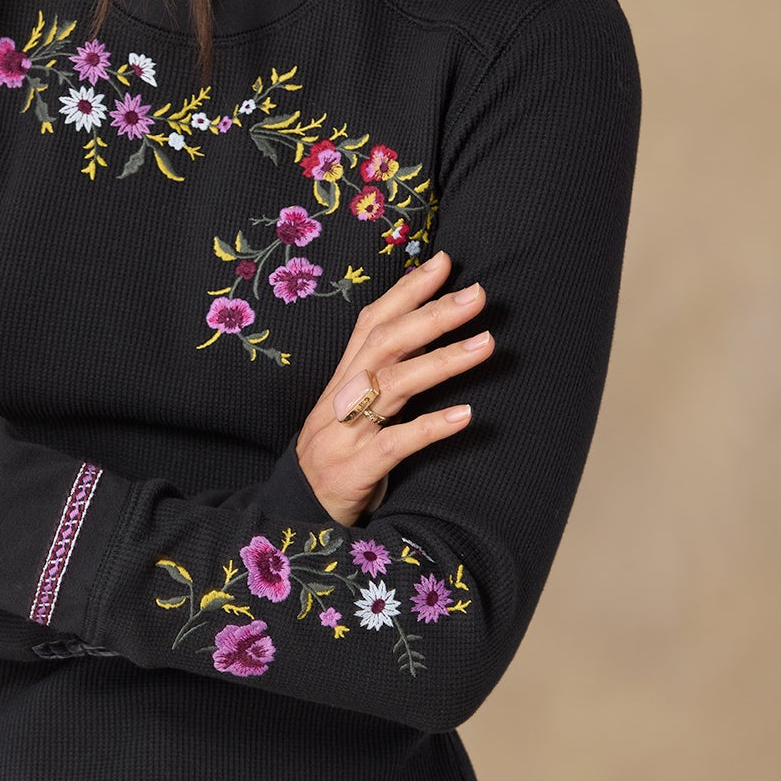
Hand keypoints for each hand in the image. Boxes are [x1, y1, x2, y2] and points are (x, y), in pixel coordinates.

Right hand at [289, 250, 493, 527]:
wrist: (294, 517)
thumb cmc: (336, 459)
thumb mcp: (352, 412)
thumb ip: (382, 377)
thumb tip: (431, 337)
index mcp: (340, 380)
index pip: (371, 323)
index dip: (405, 290)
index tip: (444, 262)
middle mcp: (339, 399)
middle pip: (384, 344)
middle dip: (431, 314)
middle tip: (477, 295)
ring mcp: (344, 434)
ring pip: (392, 385)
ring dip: (441, 361)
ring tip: (487, 343)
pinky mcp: (354, 470)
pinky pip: (395, 443)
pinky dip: (430, 427)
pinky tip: (465, 416)